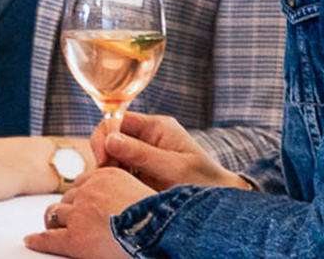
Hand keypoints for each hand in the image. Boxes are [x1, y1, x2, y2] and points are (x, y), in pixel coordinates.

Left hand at [23, 168, 154, 257]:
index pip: (84, 182)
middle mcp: (90, 191)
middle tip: (69, 219)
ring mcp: (80, 214)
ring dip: (55, 222)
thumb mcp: (144, 192)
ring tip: (51, 229)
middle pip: (68, 197)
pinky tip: (31, 240)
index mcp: (107, 176)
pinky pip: (49, 239)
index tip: (82, 201)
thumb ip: (126, 191)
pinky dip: (38, 240)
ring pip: (56, 214)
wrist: (161, 233)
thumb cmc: (160, 218)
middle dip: (69, 208)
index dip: (82, 195)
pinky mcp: (75, 238)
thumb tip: (121, 200)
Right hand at [90, 111, 241, 190]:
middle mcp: (147, 137)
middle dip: (104, 155)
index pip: (117, 119)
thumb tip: (109, 139)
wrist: (219, 205)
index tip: (104, 161)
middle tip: (109, 177)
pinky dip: (114, 180)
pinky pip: (118, 171)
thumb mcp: (174, 167)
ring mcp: (143, 155)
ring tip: (116, 186)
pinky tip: (120, 191)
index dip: (105, 136)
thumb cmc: (204, 182)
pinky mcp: (141, 173)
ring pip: (111, 155)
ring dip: (108, 169)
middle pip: (110, 136)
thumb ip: (142, 154)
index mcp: (156, 126)